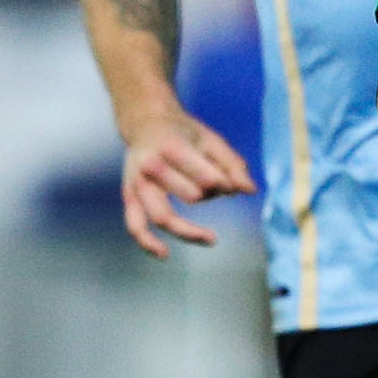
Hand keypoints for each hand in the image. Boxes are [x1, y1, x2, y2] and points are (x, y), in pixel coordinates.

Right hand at [119, 109, 254, 258]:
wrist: (146, 123)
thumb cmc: (184, 133)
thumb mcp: (212, 141)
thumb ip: (233, 165)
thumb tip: (248, 190)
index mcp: (173, 148)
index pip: (207, 179)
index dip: (225, 185)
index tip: (229, 183)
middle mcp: (151, 167)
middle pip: (191, 197)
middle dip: (210, 196)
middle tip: (217, 188)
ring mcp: (137, 183)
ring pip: (163, 217)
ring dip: (190, 230)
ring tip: (212, 238)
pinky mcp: (129, 197)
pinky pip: (135, 225)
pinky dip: (147, 242)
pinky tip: (164, 255)